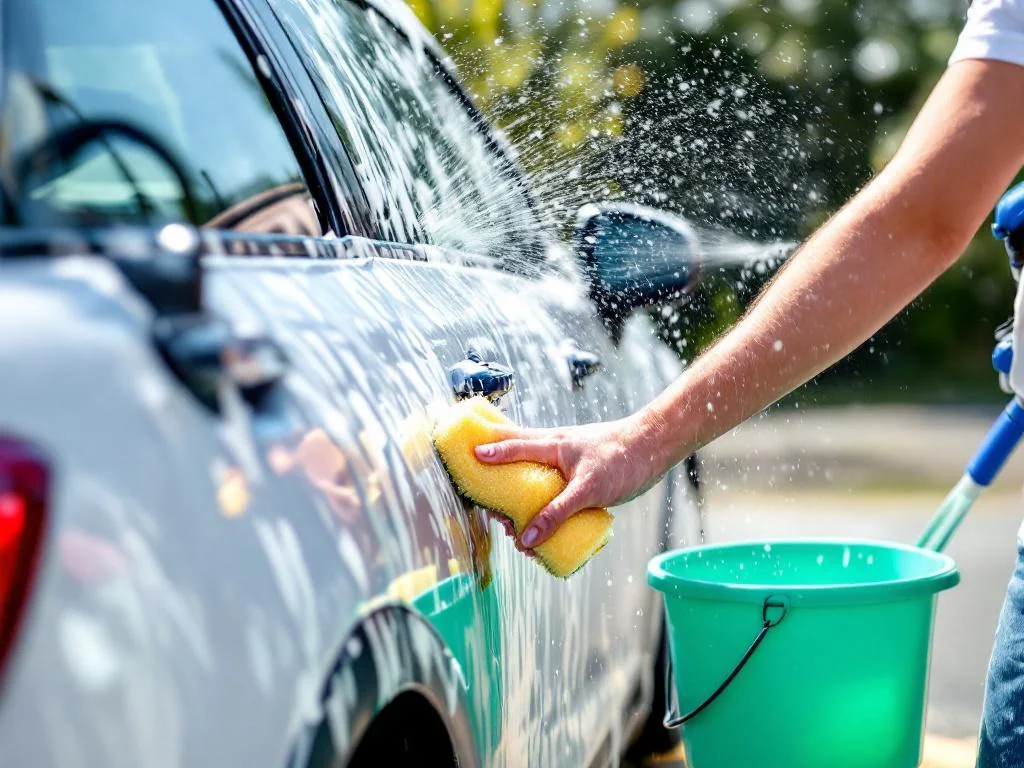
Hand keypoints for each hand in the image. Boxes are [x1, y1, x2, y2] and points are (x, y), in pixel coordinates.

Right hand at [474, 414, 667, 548]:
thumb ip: (557, 513)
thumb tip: (527, 538)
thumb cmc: (621, 460)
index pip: (513, 446)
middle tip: (494, 515)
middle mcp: (554, 451)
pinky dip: (544, 509)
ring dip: (522, 505)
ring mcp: (565, 464)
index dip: (490, 453)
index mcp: (551, 445)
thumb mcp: (587, 489)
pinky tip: (544, 530)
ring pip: (533, 481)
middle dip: (501, 490)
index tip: (468, 457)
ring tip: (517, 532)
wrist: (653, 449)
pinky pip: (552, 492)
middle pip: (516, 464)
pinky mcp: (578, 477)